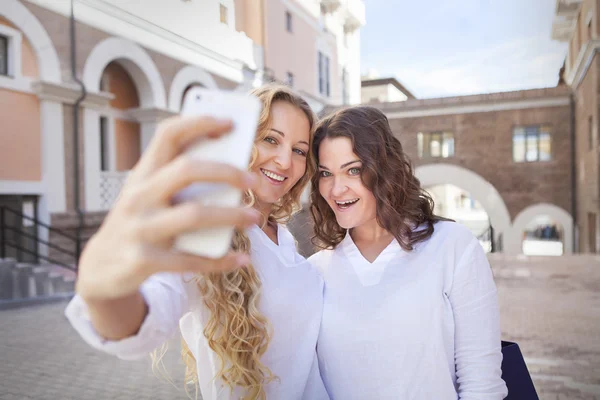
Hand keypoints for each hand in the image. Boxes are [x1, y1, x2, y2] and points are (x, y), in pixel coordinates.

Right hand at [76, 116, 259, 300]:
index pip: (168, 135)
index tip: (230, 123)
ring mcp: (139, 228)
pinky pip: (190, 260)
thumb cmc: (138, 224)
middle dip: (227, 171)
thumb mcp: (147, 196)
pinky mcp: (142, 261)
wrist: (100, 270)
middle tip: (254, 180)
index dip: (199, 123)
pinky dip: (220, 260)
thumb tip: (232, 170)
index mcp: (142, 174)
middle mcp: (138, 196)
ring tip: (255, 218)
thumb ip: (177, 182)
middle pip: (187, 170)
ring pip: (194, 215)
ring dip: (232, 216)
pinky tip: (241, 257)